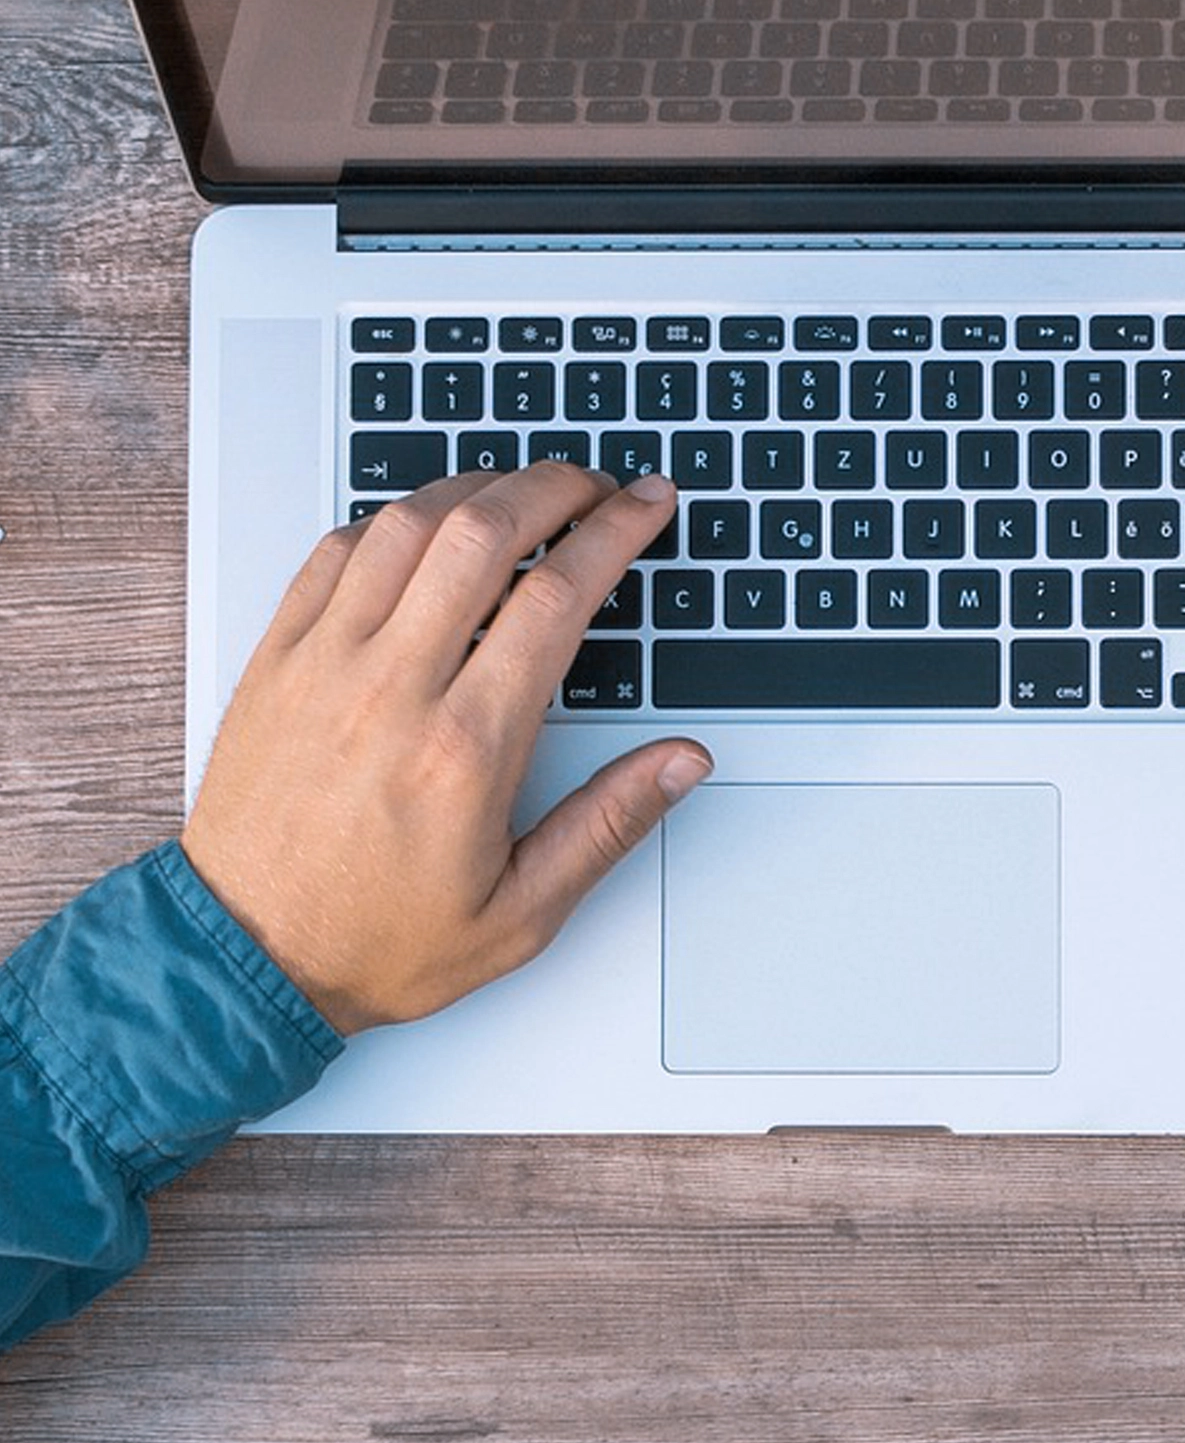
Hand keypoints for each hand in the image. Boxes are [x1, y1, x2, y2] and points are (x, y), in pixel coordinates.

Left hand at [180, 464, 710, 1033]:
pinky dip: (391, 519)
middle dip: (555, 485)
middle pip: (483, 532)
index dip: (615, 531)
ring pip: (408, 524)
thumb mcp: (520, 915)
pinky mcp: (277, 658)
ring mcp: (326, 664)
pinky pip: (334, 551)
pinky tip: (422, 527)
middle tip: (593, 484)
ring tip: (516, 490)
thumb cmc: (373, 941)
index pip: (557, 596)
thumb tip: (681, 762)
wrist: (244, 958)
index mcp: (465, 748)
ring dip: (474, 487)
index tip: (646, 505)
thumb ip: (609, 826)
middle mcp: (393, 688)